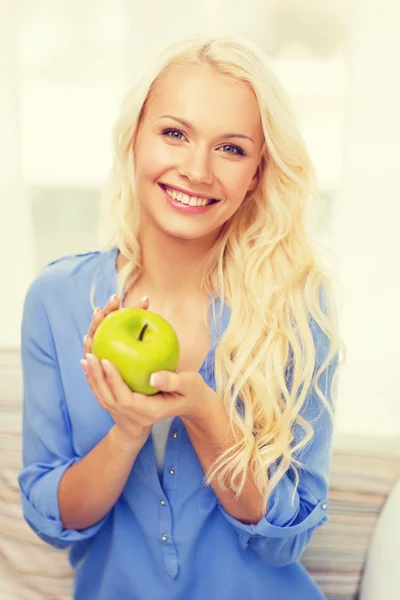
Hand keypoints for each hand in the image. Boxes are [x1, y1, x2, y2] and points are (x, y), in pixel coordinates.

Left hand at [82, 337, 218, 442]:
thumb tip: (154, 376)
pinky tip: (91, 364)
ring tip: (86, 357)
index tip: (107, 360)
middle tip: (90, 355)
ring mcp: (127, 413)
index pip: (126, 399)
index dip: (114, 381)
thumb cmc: (191, 392)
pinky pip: (105, 394)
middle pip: (109, 398)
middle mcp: (136, 415)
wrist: (187, 405)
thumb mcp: (189, 386)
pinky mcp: (123, 407)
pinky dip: (95, 380)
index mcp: (150, 411)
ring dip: (93, 378)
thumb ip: (174, 381)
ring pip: (104, 397)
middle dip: (97, 377)